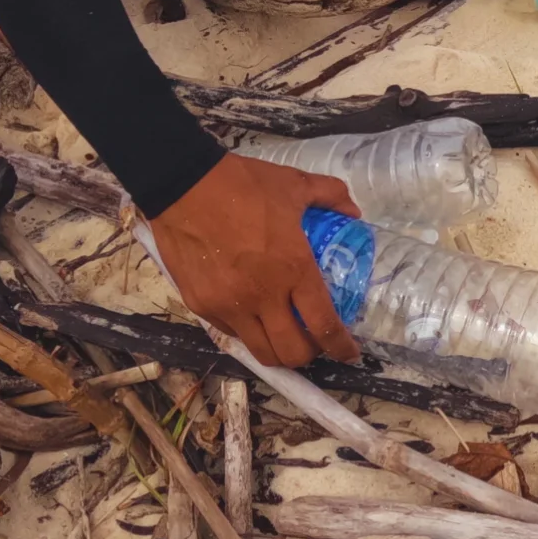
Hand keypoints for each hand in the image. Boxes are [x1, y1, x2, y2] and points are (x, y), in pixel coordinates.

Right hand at [149, 153, 363, 368]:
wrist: (184, 184)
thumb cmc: (244, 184)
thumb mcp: (294, 184)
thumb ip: (330, 196)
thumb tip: (353, 212)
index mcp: (293, 268)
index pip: (323, 324)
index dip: (341, 347)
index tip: (350, 353)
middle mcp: (262, 296)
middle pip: (293, 353)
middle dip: (310, 354)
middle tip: (314, 340)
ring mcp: (229, 306)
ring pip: (261, 352)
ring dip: (279, 352)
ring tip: (284, 336)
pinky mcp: (202, 305)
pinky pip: (231, 333)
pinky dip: (248, 332)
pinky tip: (252, 315)